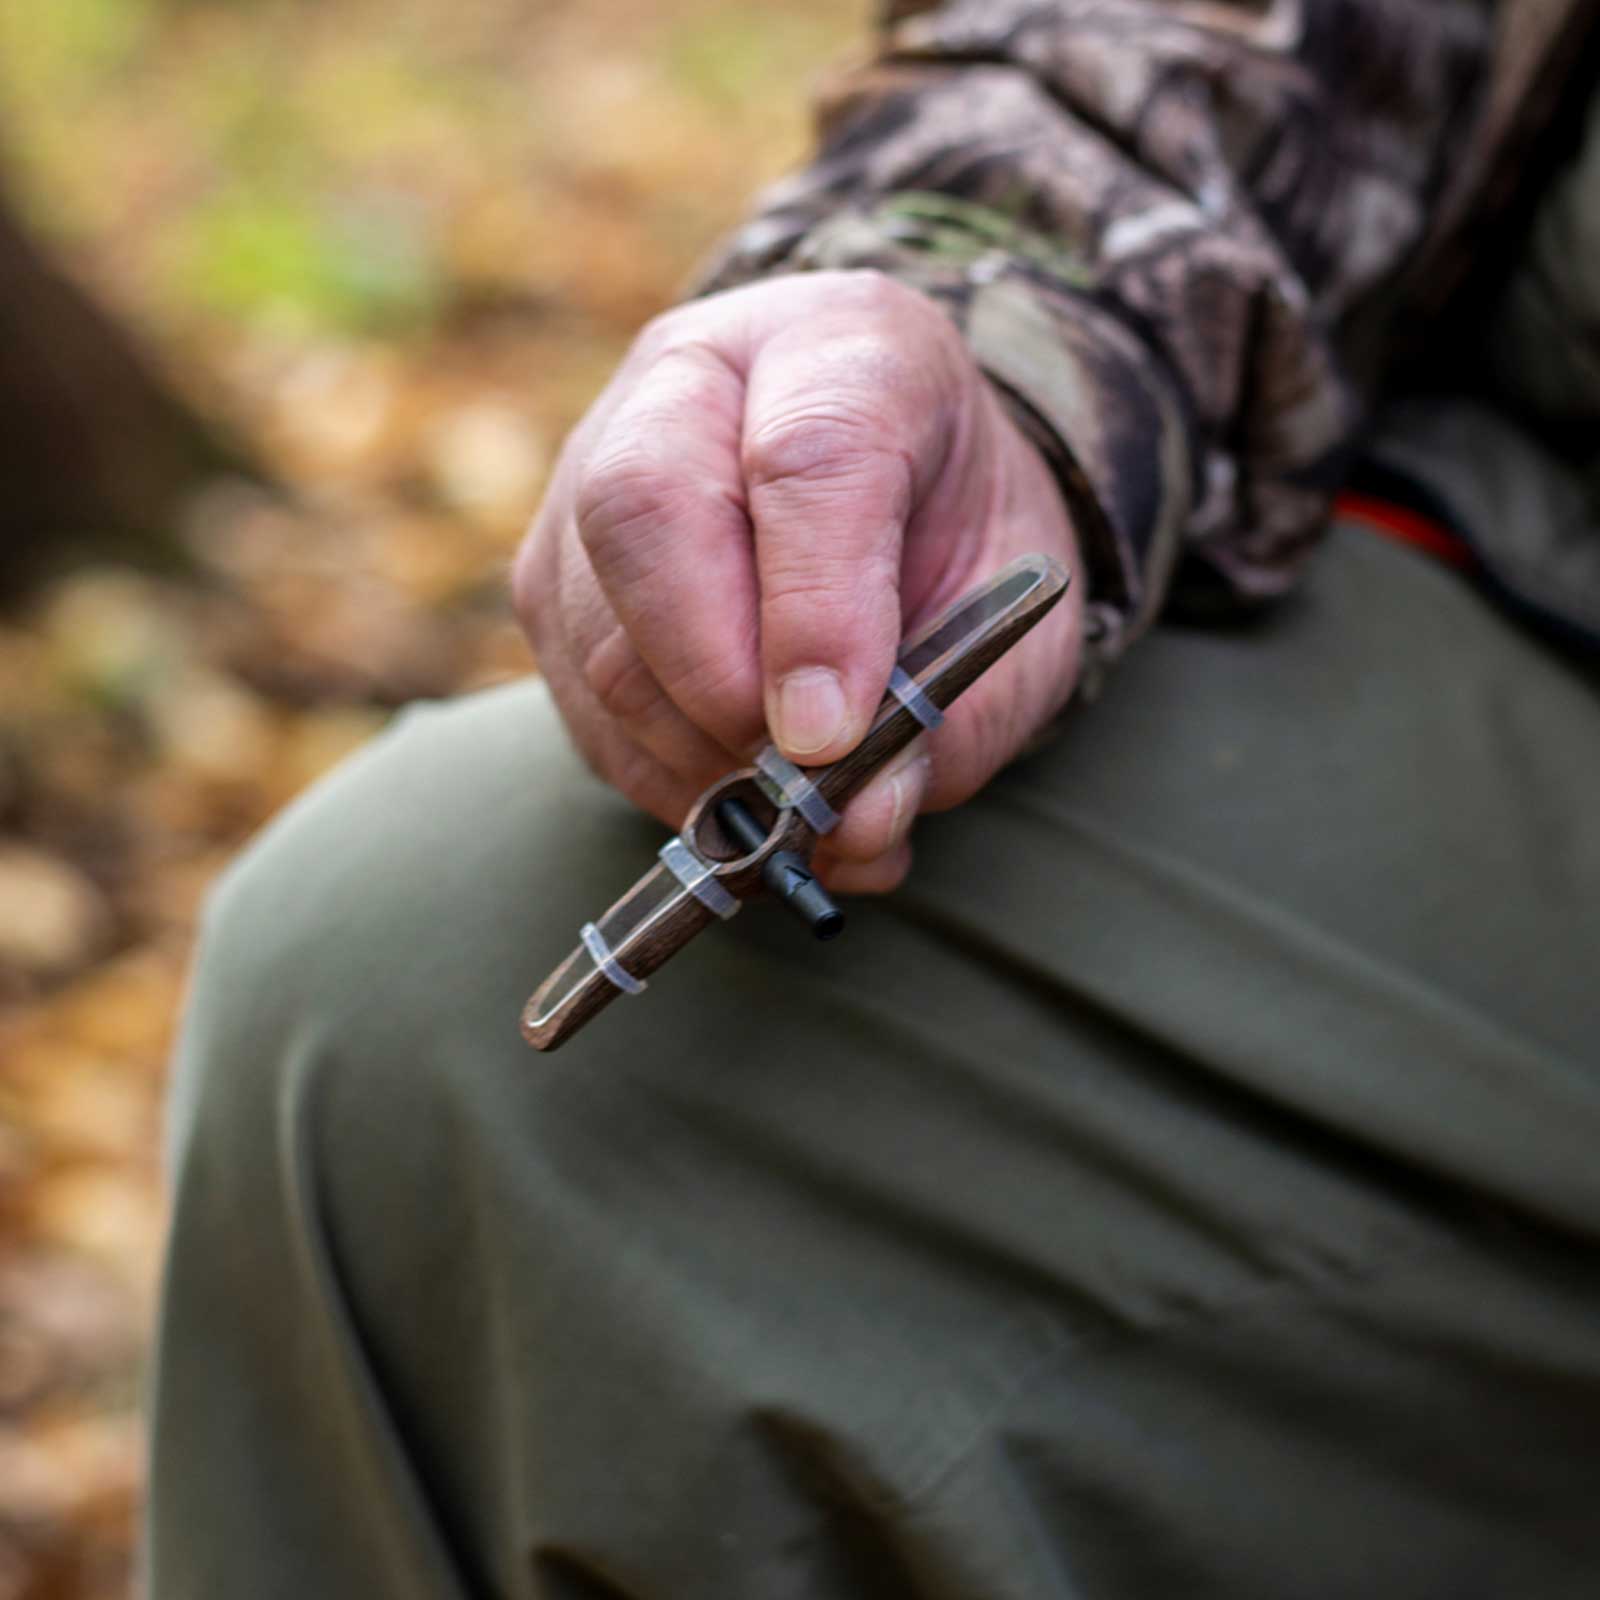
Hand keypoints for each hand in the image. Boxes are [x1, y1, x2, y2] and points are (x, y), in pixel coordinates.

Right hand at [513, 270, 1083, 893]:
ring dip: (689, 752)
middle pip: (647, 510)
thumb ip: (955, 710)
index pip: (809, 456)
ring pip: (595, 624)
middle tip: (795, 780)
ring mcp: (596, 466)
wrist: (895, 485)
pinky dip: (654, 772)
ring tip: (785, 815)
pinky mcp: (555, 569)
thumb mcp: (1008, 607)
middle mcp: (694, 382)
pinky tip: (733, 795)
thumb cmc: (957, 533)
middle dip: (718, 680)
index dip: (817, 611)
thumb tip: (858, 827)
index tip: (834, 736)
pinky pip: (575, 692)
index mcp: (842, 345)